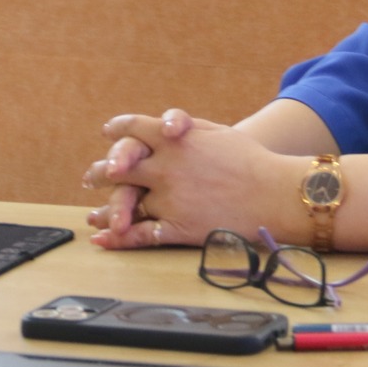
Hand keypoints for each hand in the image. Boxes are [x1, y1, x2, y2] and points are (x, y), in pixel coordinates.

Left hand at [86, 109, 299, 250]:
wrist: (275, 194)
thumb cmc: (251, 161)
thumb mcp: (217, 131)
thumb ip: (185, 128)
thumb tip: (164, 126)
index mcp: (173, 139)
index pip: (133, 129)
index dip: (117, 130)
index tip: (108, 133)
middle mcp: (164, 167)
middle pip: (120, 167)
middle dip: (101, 172)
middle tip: (92, 176)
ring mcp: (168, 198)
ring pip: (125, 204)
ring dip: (106, 210)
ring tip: (94, 215)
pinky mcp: (177, 227)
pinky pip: (140, 235)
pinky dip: (118, 239)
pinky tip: (105, 240)